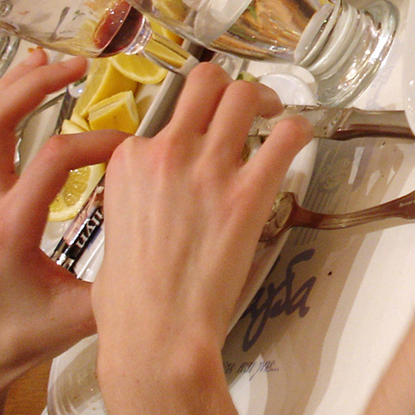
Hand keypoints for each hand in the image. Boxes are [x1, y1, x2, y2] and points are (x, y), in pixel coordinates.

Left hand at [0, 50, 128, 388]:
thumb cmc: (26, 336)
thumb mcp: (82, 318)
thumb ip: (121, 286)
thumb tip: (173, 253)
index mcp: (12, 228)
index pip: (53, 160)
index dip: (97, 142)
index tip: (131, 147)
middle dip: (35, 88)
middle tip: (78, 66)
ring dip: (15, 87)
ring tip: (53, 62)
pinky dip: (4, 103)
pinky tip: (29, 83)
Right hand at [92, 63, 310, 381]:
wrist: (156, 333)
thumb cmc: (132, 299)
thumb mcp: (114, 229)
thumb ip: (136, 198)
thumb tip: (156, 197)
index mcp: (129, 161)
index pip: (165, 117)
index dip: (190, 126)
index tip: (204, 139)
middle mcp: (167, 153)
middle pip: (205, 82)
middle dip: (231, 87)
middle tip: (249, 107)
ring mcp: (207, 170)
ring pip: (244, 95)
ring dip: (266, 99)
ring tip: (275, 115)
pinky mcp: (246, 193)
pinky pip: (285, 137)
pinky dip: (298, 130)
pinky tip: (300, 139)